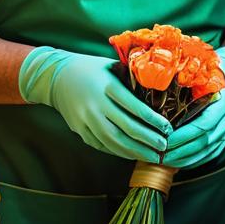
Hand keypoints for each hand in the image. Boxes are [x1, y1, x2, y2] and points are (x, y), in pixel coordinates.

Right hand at [18, 48, 171, 161]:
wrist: (56, 77)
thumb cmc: (91, 68)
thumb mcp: (111, 66)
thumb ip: (131, 78)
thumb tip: (159, 90)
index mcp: (107, 86)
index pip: (134, 107)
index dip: (153, 120)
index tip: (168, 128)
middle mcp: (96, 104)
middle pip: (126, 128)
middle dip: (148, 140)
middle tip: (165, 147)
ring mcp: (86, 119)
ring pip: (114, 141)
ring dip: (135, 152)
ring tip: (153, 157)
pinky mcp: (79, 130)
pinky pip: (101, 145)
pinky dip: (119, 151)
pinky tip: (133, 154)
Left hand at [162, 45, 224, 169]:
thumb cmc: (216, 69)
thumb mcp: (207, 68)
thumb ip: (190, 77)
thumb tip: (160, 81)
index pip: (204, 124)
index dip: (184, 135)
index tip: (164, 138)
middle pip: (204, 142)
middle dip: (180, 151)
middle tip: (158, 154)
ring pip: (207, 152)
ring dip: (184, 159)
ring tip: (163, 160)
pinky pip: (210, 154)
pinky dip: (193, 161)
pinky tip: (177, 162)